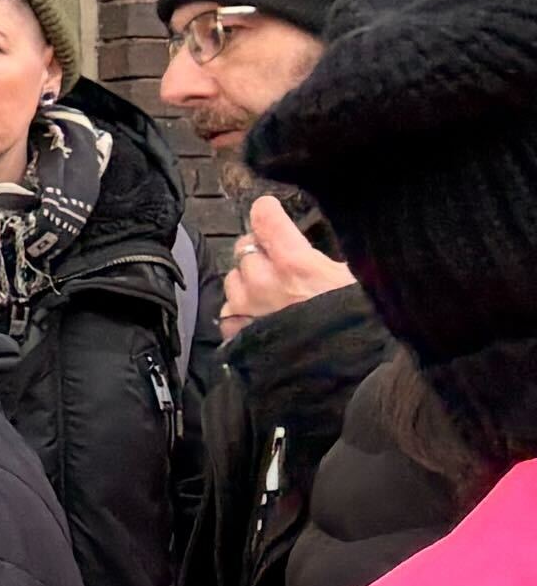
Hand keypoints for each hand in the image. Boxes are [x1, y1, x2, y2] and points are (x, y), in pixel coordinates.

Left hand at [225, 195, 351, 333]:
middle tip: (278, 258)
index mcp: (294, 263)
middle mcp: (262, 280)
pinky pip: (229, 308)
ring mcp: (245, 307)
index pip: (265, 219)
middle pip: (245, 247)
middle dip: (260, 248)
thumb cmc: (357, 326)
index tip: (269, 209)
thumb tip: (319, 248)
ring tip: (271, 290)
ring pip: (234, 277)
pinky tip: (261, 313)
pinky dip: (241, 306)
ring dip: (248, 278)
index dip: (267, 211)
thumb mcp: (355, 283)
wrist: (343, 376)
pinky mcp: (236, 330)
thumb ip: (329, 261)